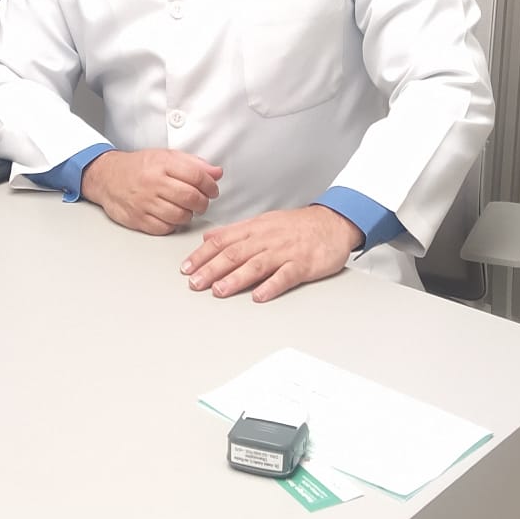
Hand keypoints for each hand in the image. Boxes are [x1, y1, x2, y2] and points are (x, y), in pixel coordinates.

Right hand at [81, 149, 222, 235]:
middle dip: (203, 203)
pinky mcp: (138, 219)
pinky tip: (171, 216)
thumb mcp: (166, 156)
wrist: (107, 177)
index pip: (197, 176)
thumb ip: (193, 164)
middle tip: (202, 202)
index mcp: (162, 164)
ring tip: (186, 209)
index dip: (210, 185)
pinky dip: (172, 225)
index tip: (212, 190)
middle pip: (191, 198)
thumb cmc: (138, 167)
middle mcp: (153, 183)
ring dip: (189, 215)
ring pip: (180, 216)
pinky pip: (165, 228)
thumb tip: (216, 173)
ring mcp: (145, 202)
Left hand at [180, 206, 364, 301]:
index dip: (202, 254)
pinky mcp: (303, 264)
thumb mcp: (262, 222)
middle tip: (195, 283)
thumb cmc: (296, 225)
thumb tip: (208, 238)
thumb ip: (234, 232)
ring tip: (219, 290)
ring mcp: (285, 252)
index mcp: (255, 229)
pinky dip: (272, 286)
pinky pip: (286, 276)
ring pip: (256, 264)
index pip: (223, 241)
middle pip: (235, 253)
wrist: (333, 222)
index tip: (186, 268)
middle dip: (212, 269)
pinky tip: (259, 296)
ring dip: (236, 278)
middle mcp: (267, 239)